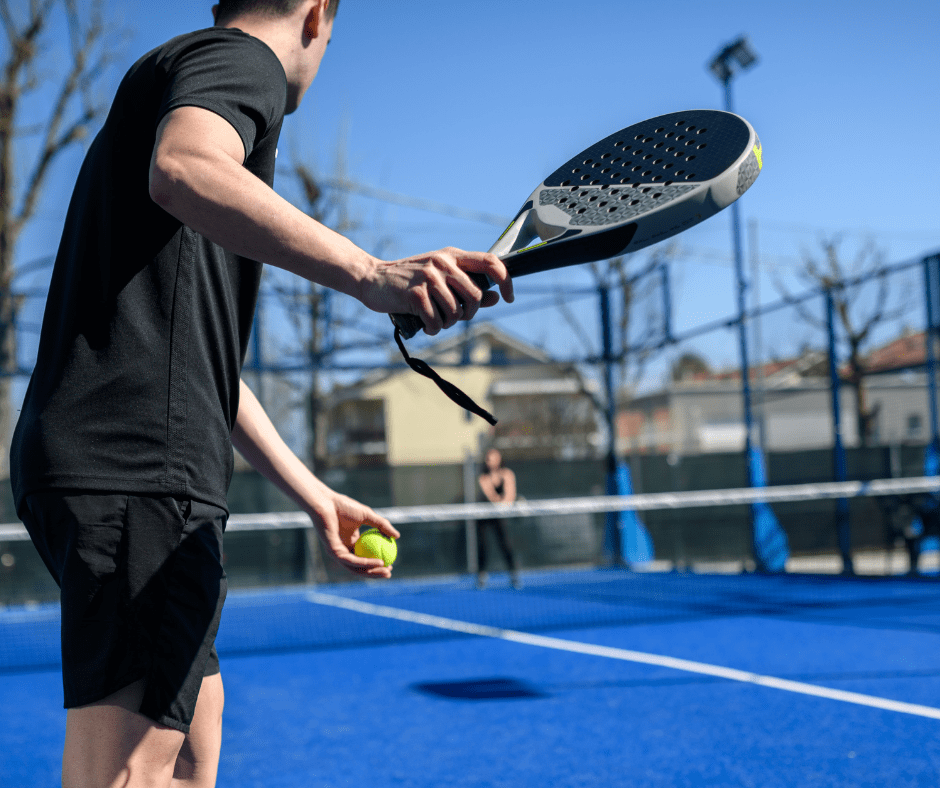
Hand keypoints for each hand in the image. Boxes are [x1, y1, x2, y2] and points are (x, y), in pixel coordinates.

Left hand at [308, 489, 400, 577]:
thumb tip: (397, 537)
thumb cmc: (344, 506)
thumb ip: (382, 525)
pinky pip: (352, 560)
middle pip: (361, 567)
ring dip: (372, 571)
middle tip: (389, 572)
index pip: (365, 557)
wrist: (326, 502)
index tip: (391, 563)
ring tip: (386, 571)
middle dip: (375, 573)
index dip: (378, 563)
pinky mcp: (333, 552)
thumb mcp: (368, 515)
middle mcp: (344, 550)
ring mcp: (338, 552)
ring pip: (356, 567)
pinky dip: (365, 563)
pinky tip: (378, 562)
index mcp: (351, 542)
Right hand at [361, 247, 513, 334]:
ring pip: (455, 312)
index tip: (509, 297)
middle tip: (454, 317)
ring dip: (447, 323)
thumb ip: (468, 287)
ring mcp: (429, 277)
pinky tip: (426, 325)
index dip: (506, 280)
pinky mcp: (415, 293)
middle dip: (468, 314)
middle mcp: (443, 263)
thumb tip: (495, 297)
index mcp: (453, 256)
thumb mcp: (441, 278)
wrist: (373, 279)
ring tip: (435, 320)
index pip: (490, 262)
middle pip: (475, 296)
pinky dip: (433, 329)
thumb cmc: (410, 281)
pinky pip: (436, 321)